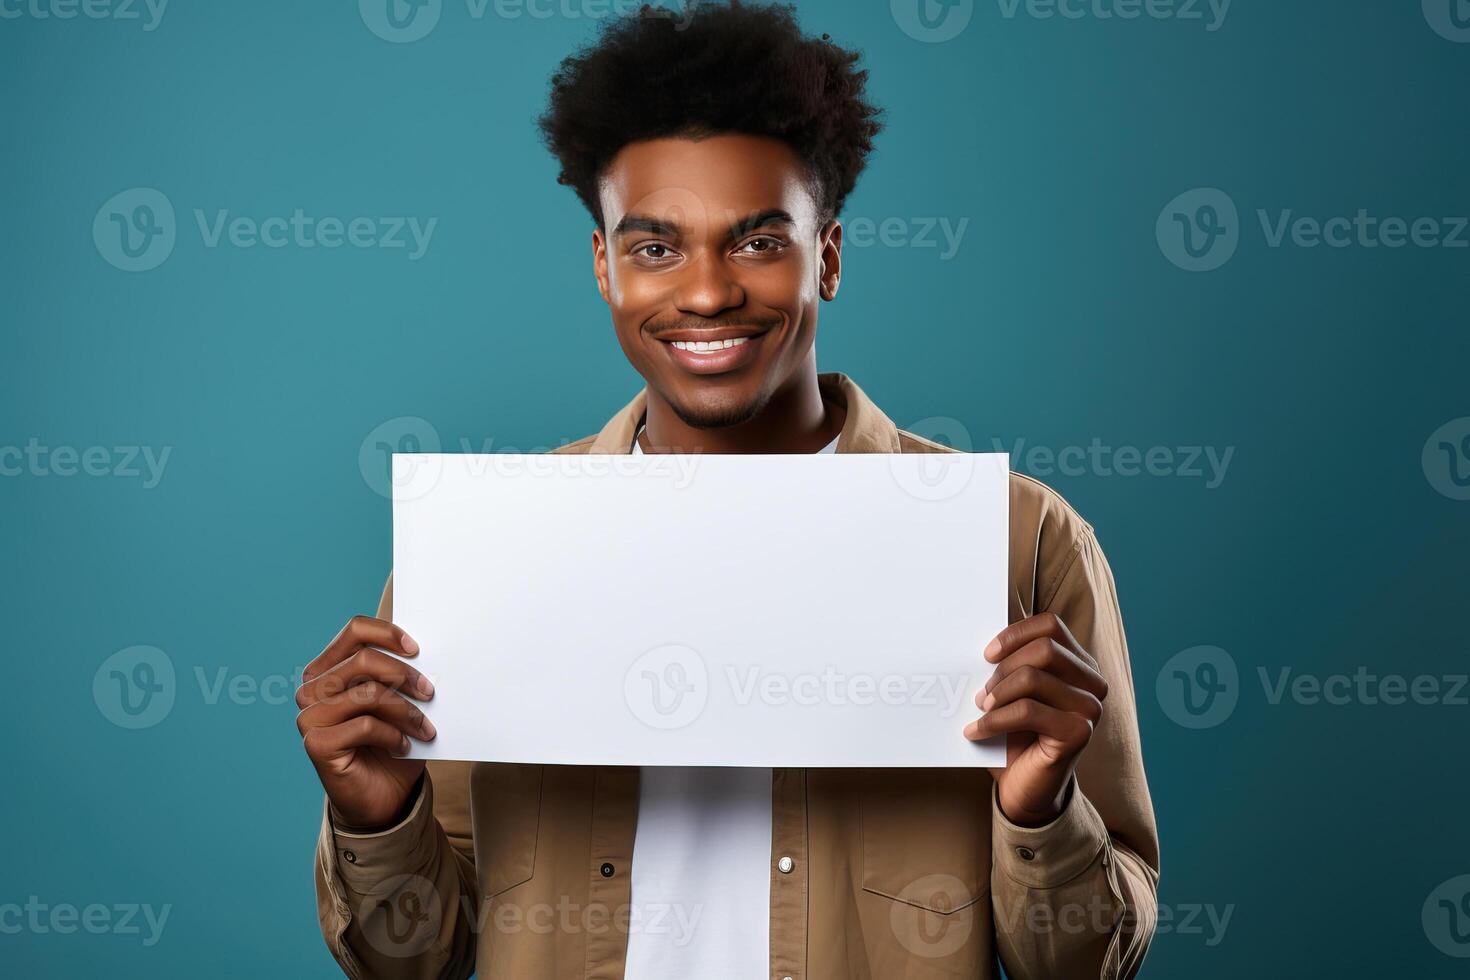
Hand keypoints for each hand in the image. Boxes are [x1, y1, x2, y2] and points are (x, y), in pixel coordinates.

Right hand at [296, 616, 436, 829]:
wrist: (384, 798)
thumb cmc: (392, 744)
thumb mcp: (399, 703)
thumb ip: (400, 674)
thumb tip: (423, 649)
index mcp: (328, 669)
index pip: (355, 631)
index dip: (388, 633)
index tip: (417, 649)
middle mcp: (311, 689)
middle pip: (364, 659)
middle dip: (406, 675)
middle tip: (431, 693)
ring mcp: (310, 717)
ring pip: (368, 693)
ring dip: (406, 710)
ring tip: (425, 728)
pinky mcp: (316, 743)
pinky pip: (365, 725)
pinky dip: (393, 735)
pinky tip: (403, 746)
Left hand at [963, 612, 1106, 826]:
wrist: (1024, 787)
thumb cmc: (1016, 736)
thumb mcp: (1011, 692)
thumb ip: (1007, 665)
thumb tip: (983, 644)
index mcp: (1079, 664)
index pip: (1050, 625)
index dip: (1015, 634)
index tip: (987, 654)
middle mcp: (1092, 683)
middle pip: (1044, 648)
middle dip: (1003, 668)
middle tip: (982, 692)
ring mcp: (1090, 708)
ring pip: (1033, 678)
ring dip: (996, 694)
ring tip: (980, 709)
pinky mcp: (1079, 733)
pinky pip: (1028, 711)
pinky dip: (994, 720)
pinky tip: (975, 732)